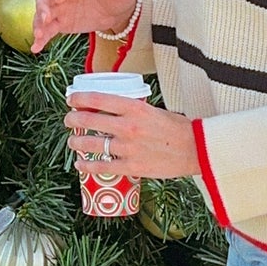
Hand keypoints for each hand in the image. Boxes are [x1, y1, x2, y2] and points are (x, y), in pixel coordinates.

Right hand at [31, 0, 139, 53]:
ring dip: (38, 23)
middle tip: (45, 18)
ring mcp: (60, 8)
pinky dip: (41, 38)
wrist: (116, 11)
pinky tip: (36, 48)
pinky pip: (48, 29)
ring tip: (38, 36)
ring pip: (43, 13)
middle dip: (43, 6)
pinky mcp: (61, 22)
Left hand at [65, 93, 199, 179]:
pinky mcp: (132, 167)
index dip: (79, 98)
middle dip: (72, 119)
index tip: (71, 99)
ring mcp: (128, 148)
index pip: (98, 99)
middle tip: (68, 120)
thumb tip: (113, 110)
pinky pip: (102, 166)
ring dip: (76, 142)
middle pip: (89, 120)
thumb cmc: (178, 128)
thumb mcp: (155, 110)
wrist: (197, 150)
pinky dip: (87, 165)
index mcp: (135, 107)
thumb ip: (134, 110)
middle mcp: (128, 126)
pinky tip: (80, 164)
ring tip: (72, 142)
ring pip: (91, 144)